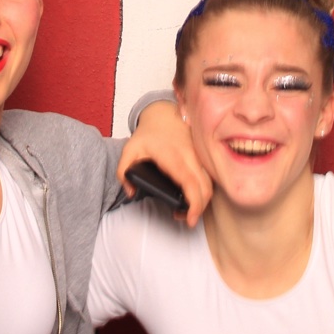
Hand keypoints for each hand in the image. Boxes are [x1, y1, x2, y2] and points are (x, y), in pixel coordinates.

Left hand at [119, 100, 211, 226]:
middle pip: (205, 188)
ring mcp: (199, 156)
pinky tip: (194, 197)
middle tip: (185, 218)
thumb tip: (131, 192)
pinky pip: (210, 177)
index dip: (193, 203)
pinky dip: (205, 191)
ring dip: (203, 201)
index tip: (189, 218)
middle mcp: (191, 156)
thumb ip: (123, 172)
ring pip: (210, 184)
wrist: (162, 115)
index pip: (189, 182)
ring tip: (187, 210)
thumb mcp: (129, 150)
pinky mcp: (203, 157)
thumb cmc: (147, 135)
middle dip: (199, 208)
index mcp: (173, 156)